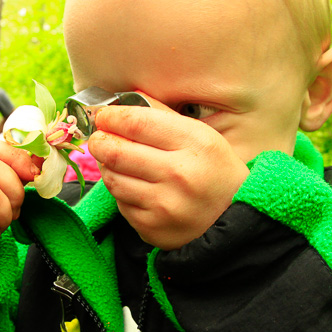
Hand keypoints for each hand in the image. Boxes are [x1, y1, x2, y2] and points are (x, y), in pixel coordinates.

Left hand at [88, 96, 248, 249]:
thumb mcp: (200, 134)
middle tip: (98, 139)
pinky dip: (122, 193)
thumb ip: (161, 114)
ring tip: (116, 162)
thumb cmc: (212, 168)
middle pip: (117, 151)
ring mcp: (165, 205)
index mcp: (195, 143)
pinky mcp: (154, 228)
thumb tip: (120, 103)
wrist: (233, 214)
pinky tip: (135, 187)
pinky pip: (121, 204)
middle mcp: (180, 175)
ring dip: (108, 168)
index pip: (137, 122)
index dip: (111, 117)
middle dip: (99, 142)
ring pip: (113, 179)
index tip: (103, 117)